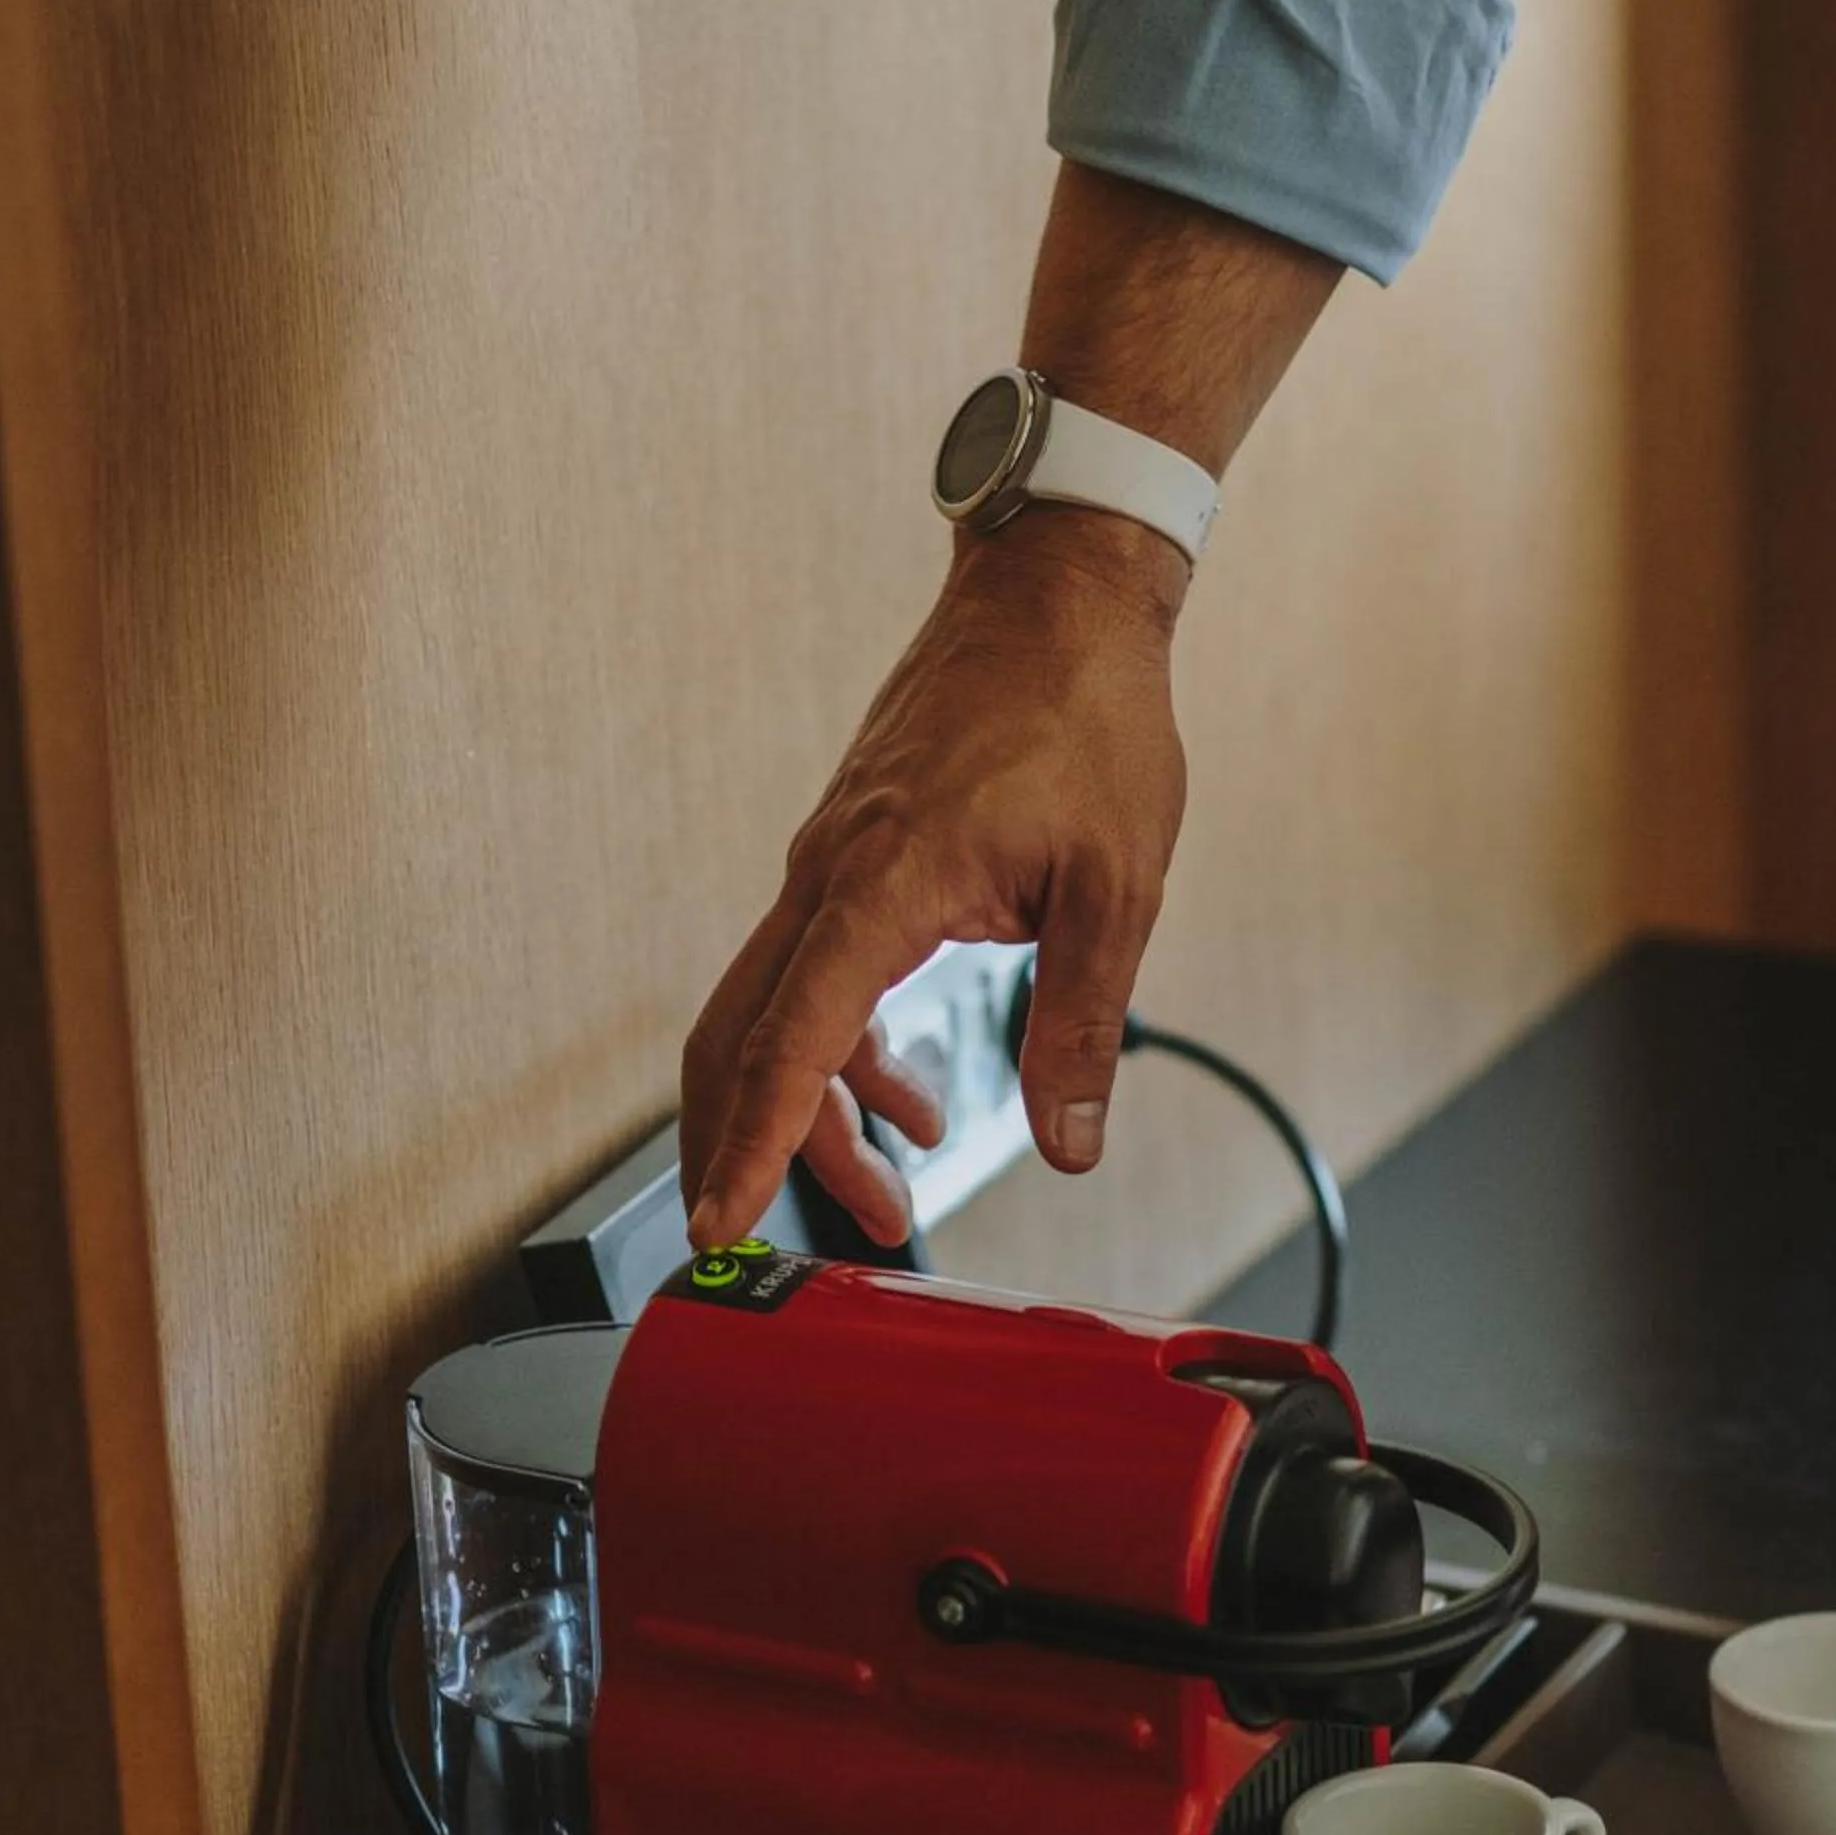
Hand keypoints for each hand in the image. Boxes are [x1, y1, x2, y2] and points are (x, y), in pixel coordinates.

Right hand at [680, 509, 1189, 1249]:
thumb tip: (1069, 1142)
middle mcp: (828, 875)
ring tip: (887, 1196)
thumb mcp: (1115, 885)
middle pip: (737, 1037)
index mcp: (881, 885)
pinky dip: (843, 1050)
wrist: (1058, 592)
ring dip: (809, 1111)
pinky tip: (916, 1096)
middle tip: (763, 1242)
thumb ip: (1081, 1022)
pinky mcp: (852, 852)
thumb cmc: (1087, 712)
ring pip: (774, 1010)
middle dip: (741, 1148)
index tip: (720, 1229)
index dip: (749, 1147)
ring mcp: (830, 861)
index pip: (790, 1045)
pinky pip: (815, 972)